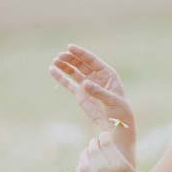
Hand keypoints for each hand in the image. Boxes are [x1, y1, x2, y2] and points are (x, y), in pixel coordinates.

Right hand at [49, 44, 135, 162]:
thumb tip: (85, 83)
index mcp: (106, 73)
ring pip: (74, 72)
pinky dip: (61, 77)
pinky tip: (52, 70)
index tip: (70, 47)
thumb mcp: (111, 100)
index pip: (91, 60)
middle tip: (60, 56)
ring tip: (55, 60)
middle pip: (81, 64)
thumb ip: (98, 92)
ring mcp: (87, 85)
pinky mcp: (80, 94)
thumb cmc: (119, 110)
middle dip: (71, 59)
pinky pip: (68, 83)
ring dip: (65, 65)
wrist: (115, 124)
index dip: (81, 53)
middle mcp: (96, 76)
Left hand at [76, 132, 154, 171]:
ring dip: (84, 155)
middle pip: (94, 152)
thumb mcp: (130, 169)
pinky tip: (80, 167)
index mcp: (121, 164)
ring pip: (86, 164)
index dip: (103, 137)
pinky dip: (79, 171)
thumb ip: (117, 159)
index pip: (106, 144)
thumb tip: (105, 146)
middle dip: (93, 144)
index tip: (103, 136)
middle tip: (94, 142)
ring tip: (86, 152)